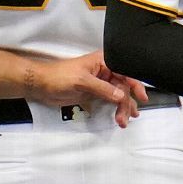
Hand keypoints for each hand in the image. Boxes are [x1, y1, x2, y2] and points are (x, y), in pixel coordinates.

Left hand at [23, 51, 147, 127]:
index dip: (135, 84)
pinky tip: (119, 117)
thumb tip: (121, 96)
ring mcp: (101, 83)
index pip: (126, 72)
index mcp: (105, 61)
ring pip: (119, 96)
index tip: (142, 97)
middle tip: (127, 116)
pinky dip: (115, 109)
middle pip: (124, 86)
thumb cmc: (58, 76)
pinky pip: (110, 101)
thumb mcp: (81, 81)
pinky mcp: (95, 94)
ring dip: (122, 108)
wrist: (40, 85)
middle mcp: (106, 71)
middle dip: (126, 102)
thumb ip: (102, 88)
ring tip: (123, 121)